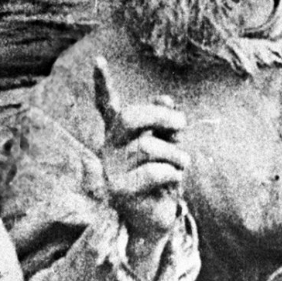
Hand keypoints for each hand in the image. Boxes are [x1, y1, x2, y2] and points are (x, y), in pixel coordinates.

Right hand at [95, 58, 189, 249]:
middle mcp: (110, 149)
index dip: (103, 83)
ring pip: (150, 146)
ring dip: (177, 154)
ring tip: (181, 166)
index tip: (99, 59)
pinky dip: (173, 174)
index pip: (108, 105)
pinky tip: (173, 183)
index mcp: (119, 135)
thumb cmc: (164, 180)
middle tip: (182, 124)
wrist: (155, 221)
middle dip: (162, 116)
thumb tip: (166, 98)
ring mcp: (112, 170)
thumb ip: (168, 124)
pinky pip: (155, 171)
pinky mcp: (120, 190)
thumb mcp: (170, 146)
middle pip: (131, 118)